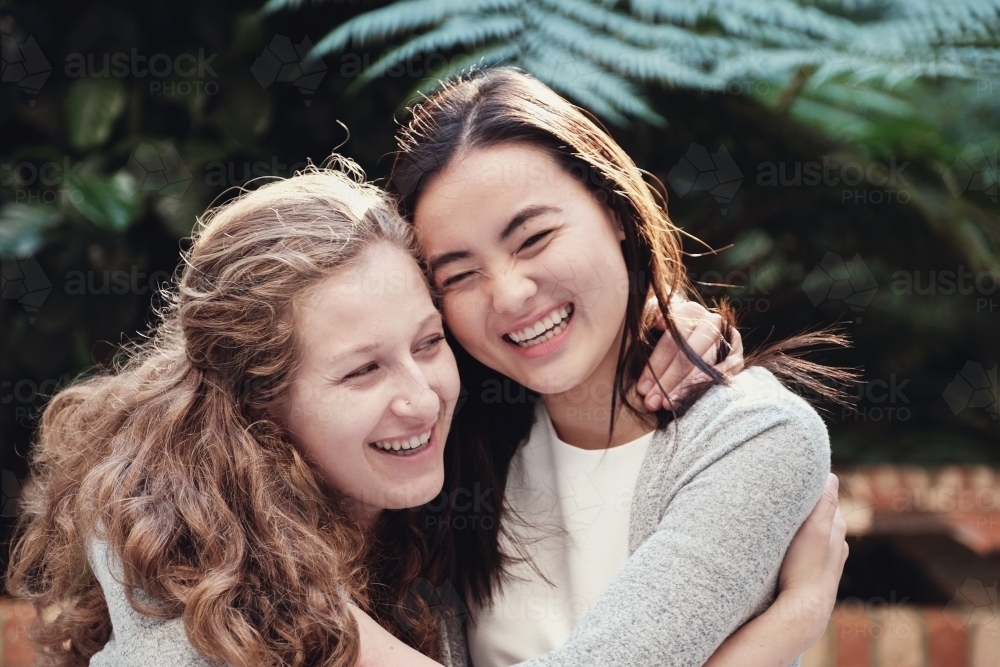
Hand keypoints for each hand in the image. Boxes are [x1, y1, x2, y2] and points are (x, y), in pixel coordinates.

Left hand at [636, 298, 744, 410]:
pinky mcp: (737, 358)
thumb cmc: (667, 339)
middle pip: (689, 354)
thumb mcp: (654, 327)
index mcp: (690, 310)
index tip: (642, 387)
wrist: (695, 343)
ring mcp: (729, 339)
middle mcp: (712, 321)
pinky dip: (703, 390)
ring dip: (684, 388)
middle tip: (651, 401)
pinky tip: (687, 402)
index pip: (672, 339)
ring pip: (705, 366)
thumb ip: (650, 319)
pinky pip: (722, 376)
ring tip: (667, 404)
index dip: (656, 365)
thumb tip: (657, 322)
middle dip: (667, 380)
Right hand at [774, 474, 848, 646]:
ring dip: (800, 524)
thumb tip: (830, 475)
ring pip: (813, 530)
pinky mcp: (816, 571)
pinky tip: (785, 546)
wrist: (802, 611)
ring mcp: (827, 557)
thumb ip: (825, 502)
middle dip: (803, 503)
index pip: (824, 493)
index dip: (807, 485)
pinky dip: (799, 541)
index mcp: (836, 525)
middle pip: (819, 511)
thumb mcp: (814, 529)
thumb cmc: (805, 568)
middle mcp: (836, 540)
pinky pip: (808, 548)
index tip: (789, 480)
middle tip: (779, 497)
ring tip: (780, 520)